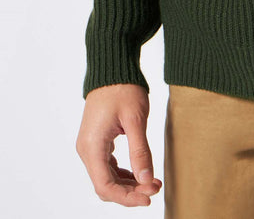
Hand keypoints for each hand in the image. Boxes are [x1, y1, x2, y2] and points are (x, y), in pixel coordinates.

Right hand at [76, 83, 161, 206]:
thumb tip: (146, 180)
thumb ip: (140, 151)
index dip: (127, 197)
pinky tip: (141, 172)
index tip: (149, 197)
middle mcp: (86, 150)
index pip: (105, 186)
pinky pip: (108, 166)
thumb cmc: (123, 88)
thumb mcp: (135, 119)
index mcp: (92, 146)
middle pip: (105, 185)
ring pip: (106, 177)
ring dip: (128, 183)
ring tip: (152, 181)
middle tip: (155, 187)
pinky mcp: (97, 141)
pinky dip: (123, 173)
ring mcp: (90, 146)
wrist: (112, 67)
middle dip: (130, 191)